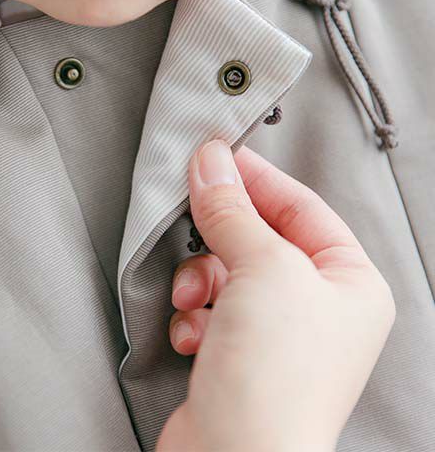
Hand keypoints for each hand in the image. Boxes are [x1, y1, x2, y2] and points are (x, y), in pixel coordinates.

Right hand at [157, 140, 395, 451]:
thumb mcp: (262, 268)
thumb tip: (213, 163)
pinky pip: (209, 306)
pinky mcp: (238, 351)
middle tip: (192, 211)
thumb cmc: (277, 382)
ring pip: (226, 271)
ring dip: (200, 278)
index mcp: (348, 282)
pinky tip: (194, 332)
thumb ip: (232, 210)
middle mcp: (316, 306)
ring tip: (194, 297)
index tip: (218, 156)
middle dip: (220, 234)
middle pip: (258, 237)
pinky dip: (194, 313)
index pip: (300, 206)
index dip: (256, 178)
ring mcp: (275, 331)